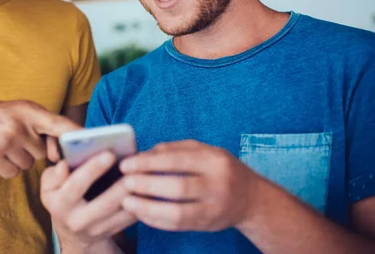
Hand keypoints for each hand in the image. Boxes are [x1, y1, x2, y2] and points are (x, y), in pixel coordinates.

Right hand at [0, 100, 80, 177]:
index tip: (92, 141)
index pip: (57, 123)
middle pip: (42, 153)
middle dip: (32, 150)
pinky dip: (7, 167)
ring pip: (28, 164)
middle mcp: (17, 125)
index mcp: (28, 110)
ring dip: (19, 159)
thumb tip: (60, 154)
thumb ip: (43, 126)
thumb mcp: (21, 111)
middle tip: (16, 138)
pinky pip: (12, 172)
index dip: (75, 133)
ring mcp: (3, 142)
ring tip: (4, 145)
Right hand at [41, 152, 136, 249]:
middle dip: (120, 185)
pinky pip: (130, 219)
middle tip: (134, 168)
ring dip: (135, 195)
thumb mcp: (49, 186)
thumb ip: (54, 174)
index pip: (76, 185)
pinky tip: (147, 187)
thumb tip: (63, 165)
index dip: (92, 169)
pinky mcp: (112, 232)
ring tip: (145, 175)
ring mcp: (96, 230)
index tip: (109, 154)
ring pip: (121, 214)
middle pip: (104, 204)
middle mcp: (77, 221)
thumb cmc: (61, 196)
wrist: (72, 230)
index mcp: (59, 205)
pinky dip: (141, 203)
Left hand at [119, 140, 264, 231]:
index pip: (175, 160)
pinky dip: (156, 220)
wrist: (251, 198)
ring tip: (127, 201)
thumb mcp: (204, 150)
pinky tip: (140, 213)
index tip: (126, 164)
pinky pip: (178, 226)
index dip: (147, 162)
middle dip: (146, 184)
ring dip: (147, 207)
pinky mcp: (208, 225)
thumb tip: (142, 155)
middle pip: (177, 187)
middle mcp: (217, 184)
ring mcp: (214, 208)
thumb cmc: (220, 168)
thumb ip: (174, 149)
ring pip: (177, 212)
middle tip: (125, 182)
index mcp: (214, 159)